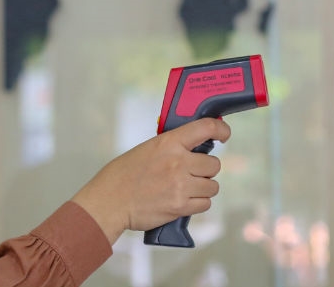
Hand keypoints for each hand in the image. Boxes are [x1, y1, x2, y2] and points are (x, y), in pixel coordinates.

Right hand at [70, 117, 231, 244]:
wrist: (110, 201)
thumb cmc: (125, 174)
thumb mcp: (148, 149)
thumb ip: (172, 147)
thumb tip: (193, 145)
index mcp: (169, 142)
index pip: (205, 128)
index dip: (220, 129)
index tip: (223, 134)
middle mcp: (179, 162)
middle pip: (214, 165)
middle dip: (206, 170)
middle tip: (192, 173)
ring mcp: (181, 185)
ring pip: (212, 186)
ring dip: (203, 188)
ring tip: (186, 188)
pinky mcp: (180, 206)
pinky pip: (205, 203)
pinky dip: (197, 203)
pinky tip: (184, 200)